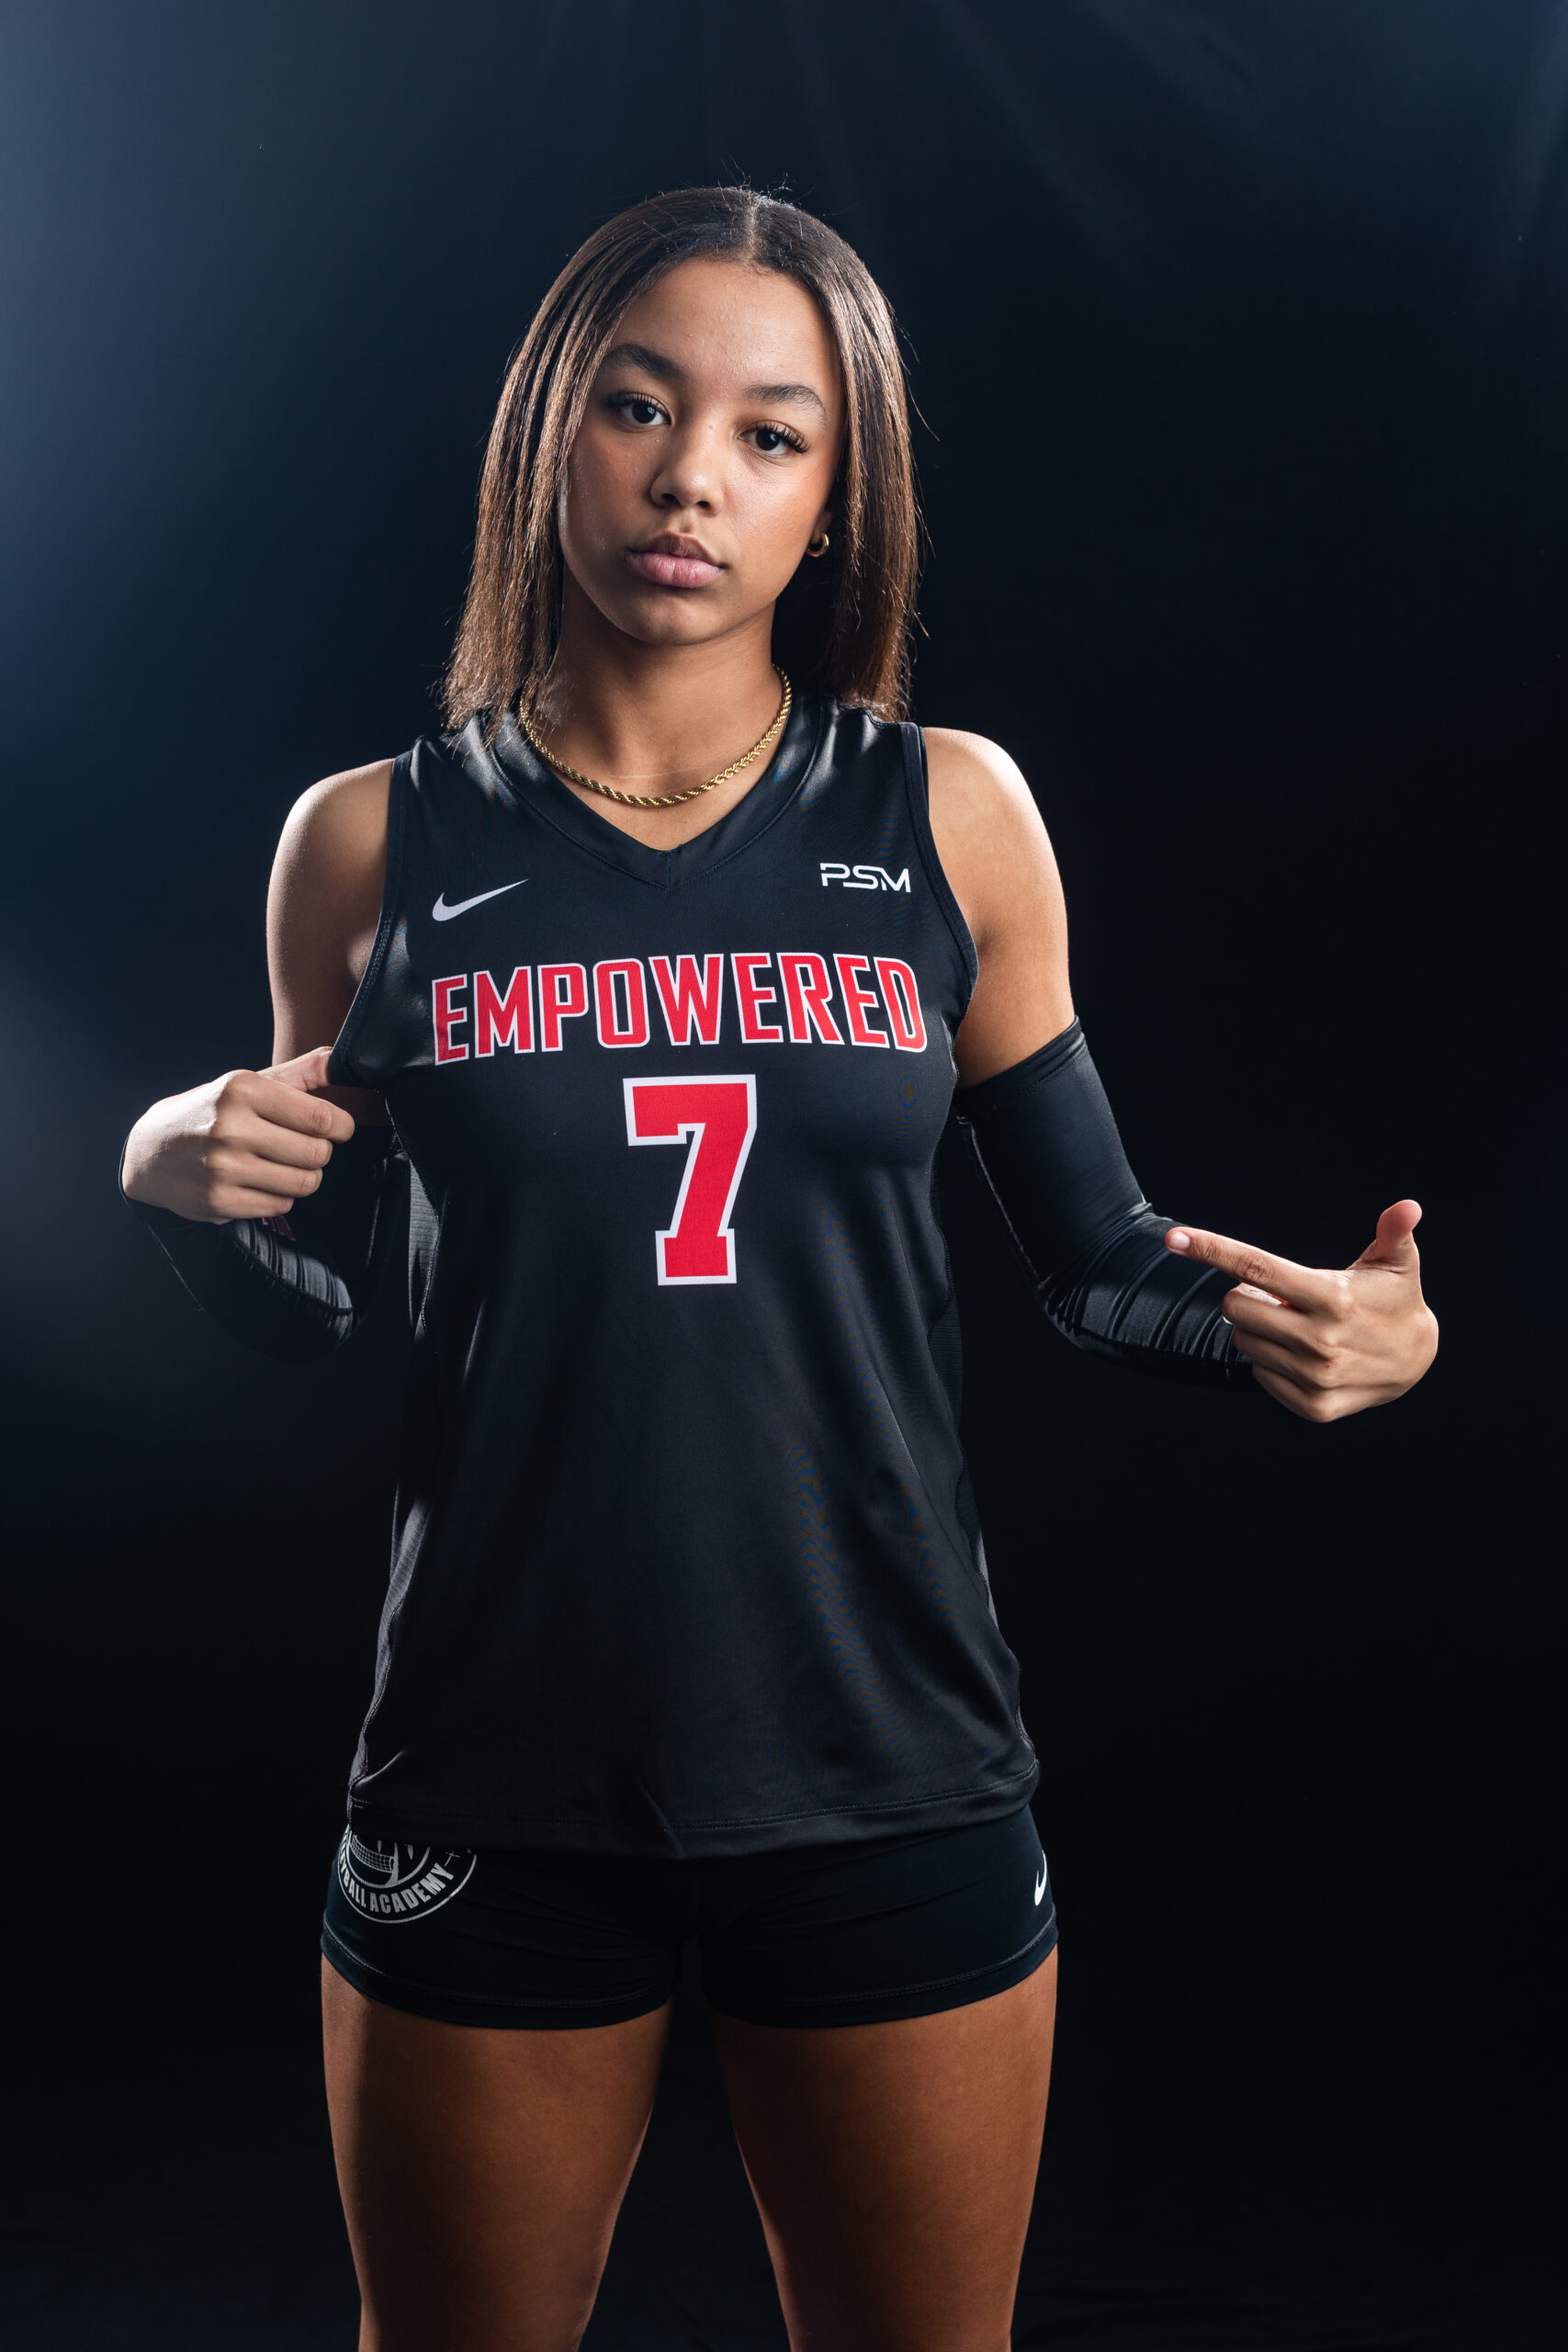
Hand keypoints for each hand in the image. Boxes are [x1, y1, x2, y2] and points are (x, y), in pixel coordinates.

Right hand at [121, 1047, 354, 1223]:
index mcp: (241, 1089)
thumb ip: (300, 1073)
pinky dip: (279, 1195)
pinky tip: (258, 1181)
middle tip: (300, 1146)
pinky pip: (281, 1204)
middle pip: (318, 1153)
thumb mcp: (248, 1083)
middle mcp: (231, 1127)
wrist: (150, 1150)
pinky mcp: (219, 1201)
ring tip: (281, 1164)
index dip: (341, 1126)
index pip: (321, 1117)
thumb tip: (340, 1060)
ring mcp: (223, 1167)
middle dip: (319, 1152)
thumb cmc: (210, 1112)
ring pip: (305, 1182)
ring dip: (303, 1176)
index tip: (339, 1128)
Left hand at [1165, 1200, 1438, 1422]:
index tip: (1173, 1237)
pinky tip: (1302, 1356)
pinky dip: (1271, 1362)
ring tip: (1296, 1325)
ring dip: (1259, 1330)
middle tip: (1280, 1298)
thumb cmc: (1393, 1301)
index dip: (1211, 1249)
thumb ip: (1394, 1232)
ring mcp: (1316, 1377)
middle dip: (1247, 1297)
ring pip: (1243, 1342)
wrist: (1417, 1360)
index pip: (1257, 1268)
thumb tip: (1408, 1206)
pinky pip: (1259, 1376)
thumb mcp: (1397, 1263)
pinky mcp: (1314, 1406)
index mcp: (1333, 1298)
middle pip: (1235, 1307)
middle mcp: (1321, 1340)